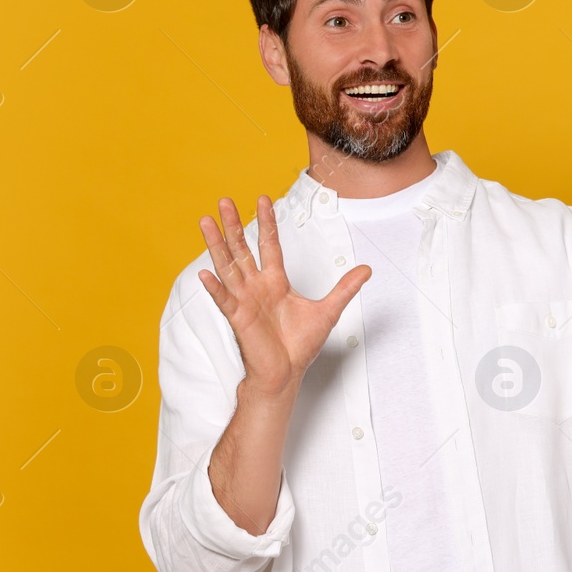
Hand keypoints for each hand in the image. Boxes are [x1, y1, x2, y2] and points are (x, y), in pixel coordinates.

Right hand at [196, 195, 371, 397]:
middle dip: (233, 225)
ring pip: (228, 266)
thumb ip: (346, 288)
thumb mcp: (329, 310)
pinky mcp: (238, 318)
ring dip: (217, 244)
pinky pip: (224, 299)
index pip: (269, 244)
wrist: (286, 373)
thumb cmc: (300, 345)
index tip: (264, 199)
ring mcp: (245, 300)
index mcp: (276, 282)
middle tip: (224, 200)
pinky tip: (205, 273)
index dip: (267, 222)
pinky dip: (215, 287)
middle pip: (242, 249)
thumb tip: (366, 270)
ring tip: (206, 221)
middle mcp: (256, 287)